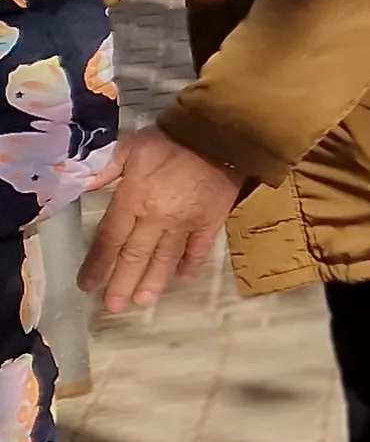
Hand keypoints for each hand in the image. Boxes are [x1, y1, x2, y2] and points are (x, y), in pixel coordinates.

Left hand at [81, 133, 240, 314]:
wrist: (220, 135)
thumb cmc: (170, 142)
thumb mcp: (129, 148)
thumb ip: (104, 170)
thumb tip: (77, 186)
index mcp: (133, 201)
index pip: (110, 239)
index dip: (98, 264)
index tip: (87, 285)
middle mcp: (157, 219)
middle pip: (135, 256)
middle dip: (121, 282)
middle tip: (113, 306)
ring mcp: (186, 223)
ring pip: (165, 258)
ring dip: (153, 281)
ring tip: (143, 302)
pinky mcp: (211, 222)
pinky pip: (200, 248)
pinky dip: (191, 263)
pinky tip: (183, 277)